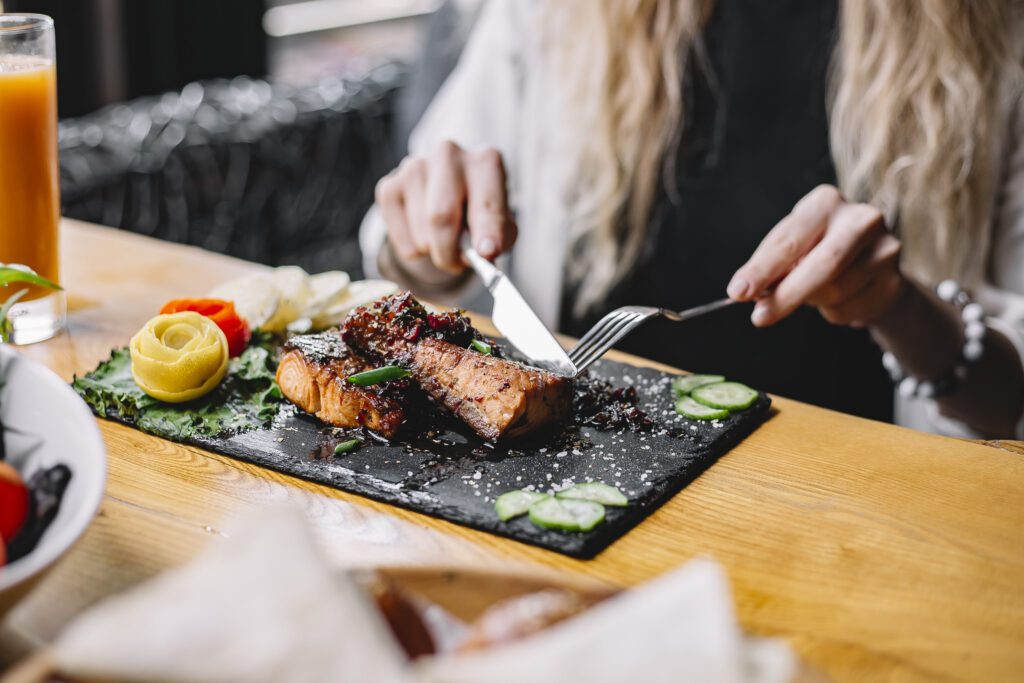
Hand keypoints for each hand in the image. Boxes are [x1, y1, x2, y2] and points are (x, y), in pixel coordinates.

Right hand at [374, 141, 517, 273]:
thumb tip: (484, 252)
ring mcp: (414, 167)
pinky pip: (402, 240)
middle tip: (458, 264)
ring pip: (421, 234)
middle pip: (441, 216)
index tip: (487, 253)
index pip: (487, 201)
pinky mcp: (389, 187)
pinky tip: (424, 234)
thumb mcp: (502, 225)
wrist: (448, 197)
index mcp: (485, 162)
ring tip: (445, 242)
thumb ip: (499, 237)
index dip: (488, 231)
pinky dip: (415, 251)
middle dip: (450, 251)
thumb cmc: (480, 213)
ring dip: (434, 252)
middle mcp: (448, 155)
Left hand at [727, 185, 904, 327]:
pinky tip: (837, 298)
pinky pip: (852, 309)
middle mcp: (862, 219)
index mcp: (825, 203)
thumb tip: (746, 291)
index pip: (790, 240)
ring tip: (812, 292)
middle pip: (824, 265)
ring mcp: (886, 249)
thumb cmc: (817, 249)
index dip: (762, 269)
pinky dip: (834, 312)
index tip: (738, 291)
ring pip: (836, 291)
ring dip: (812, 302)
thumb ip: (771, 266)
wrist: (870, 261)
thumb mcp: (791, 248)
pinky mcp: (895, 281)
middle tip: (759, 317)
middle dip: (787, 295)